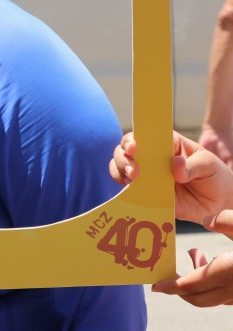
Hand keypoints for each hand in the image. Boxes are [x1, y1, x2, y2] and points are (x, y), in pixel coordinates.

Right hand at [111, 131, 232, 221]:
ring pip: (121, 165)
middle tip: (134, 171)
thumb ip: (193, 165)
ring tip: (132, 180)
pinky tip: (131, 189)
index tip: (134, 148)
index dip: (135, 139)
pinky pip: (127, 186)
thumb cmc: (214, 177)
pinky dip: (123, 187)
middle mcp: (153, 156)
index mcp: (168, 144)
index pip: (146, 135)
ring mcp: (147, 173)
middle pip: (126, 149)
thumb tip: (176, 164)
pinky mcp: (146, 190)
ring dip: (120, 170)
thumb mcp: (209, 166)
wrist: (217, 202)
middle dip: (124, 157)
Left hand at [151, 210, 232, 305]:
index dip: (169, 287)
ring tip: (195, 252)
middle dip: (178, 289)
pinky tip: (214, 260)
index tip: (154, 287)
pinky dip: (213, 283)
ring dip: (197, 281)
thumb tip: (204, 220)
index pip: (190, 285)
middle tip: (167, 273)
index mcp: (227, 272)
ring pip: (212, 297)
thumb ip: (226, 221)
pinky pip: (224, 294)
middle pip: (197, 298)